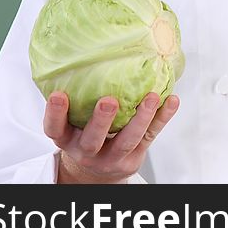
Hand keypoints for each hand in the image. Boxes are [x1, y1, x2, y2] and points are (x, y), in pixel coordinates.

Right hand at [43, 91, 179, 183]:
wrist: (101, 170)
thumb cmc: (88, 136)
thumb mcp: (73, 124)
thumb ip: (76, 100)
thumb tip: (84, 56)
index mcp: (68, 139)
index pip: (54, 129)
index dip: (54, 114)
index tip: (59, 94)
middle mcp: (87, 151)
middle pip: (92, 140)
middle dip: (101, 121)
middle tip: (108, 101)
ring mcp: (112, 157)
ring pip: (127, 140)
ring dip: (141, 118)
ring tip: (152, 97)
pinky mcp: (134, 156)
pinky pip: (150, 136)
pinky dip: (163, 118)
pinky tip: (172, 101)